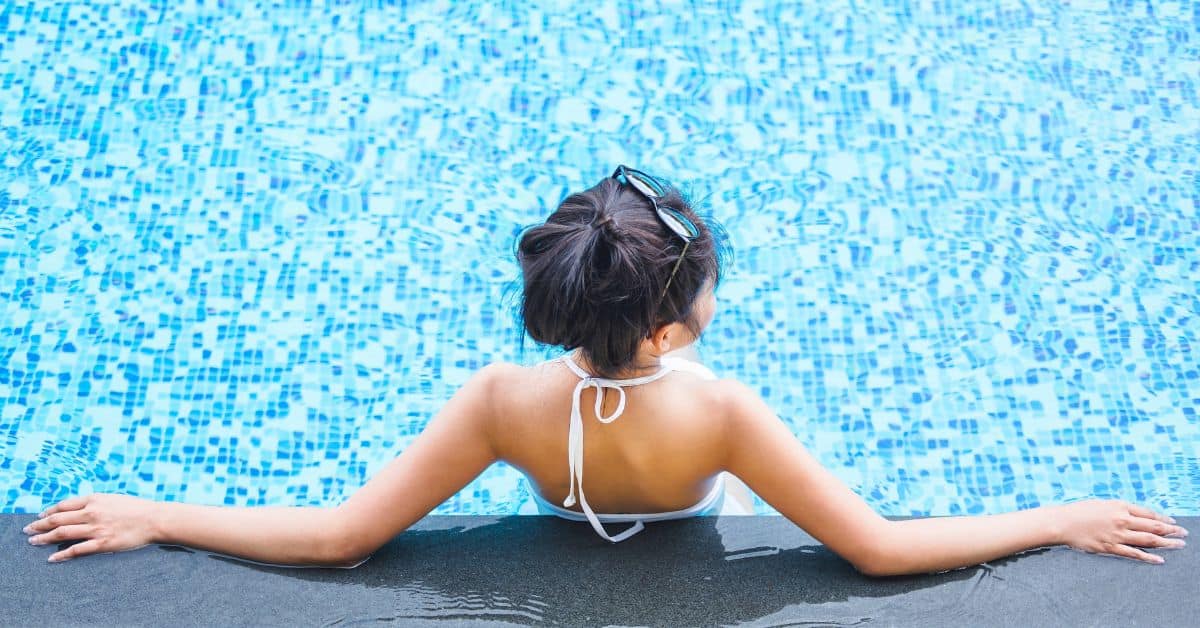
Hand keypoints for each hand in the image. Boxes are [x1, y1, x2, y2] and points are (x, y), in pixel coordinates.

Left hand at [23, 494, 158, 562]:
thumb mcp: (113, 499)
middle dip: (40, 525)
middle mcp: (92, 512)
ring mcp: (96, 529)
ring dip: (44, 539)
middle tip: (28, 530)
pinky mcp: (102, 543)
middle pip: (58, 519)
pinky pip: (77, 550)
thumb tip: (78, 510)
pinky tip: (52, 558)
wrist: (155, 519)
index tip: (40, 516)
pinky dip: (62, 555)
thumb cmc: (137, 509)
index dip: (49, 511)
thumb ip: (95, 503)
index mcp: (95, 499)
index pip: (64, 505)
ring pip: (62, 534)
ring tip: (33, 542)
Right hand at [1054, 499, 1186, 563]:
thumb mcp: (1102, 504)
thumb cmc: (1079, 511)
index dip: (1163, 519)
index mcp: (1120, 507)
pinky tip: (1159, 560)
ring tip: (1178, 545)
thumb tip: (1136, 515)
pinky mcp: (1110, 547)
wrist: (1062, 522)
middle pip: (1153, 527)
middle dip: (1171, 530)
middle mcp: (1121, 520)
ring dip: (1166, 543)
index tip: (1173, 522)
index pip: (1148, 513)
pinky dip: (1148, 557)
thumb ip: (1119, 509)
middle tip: (1184, 534)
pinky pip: (1133, 553)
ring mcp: (1117, 535)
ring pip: (1148, 540)